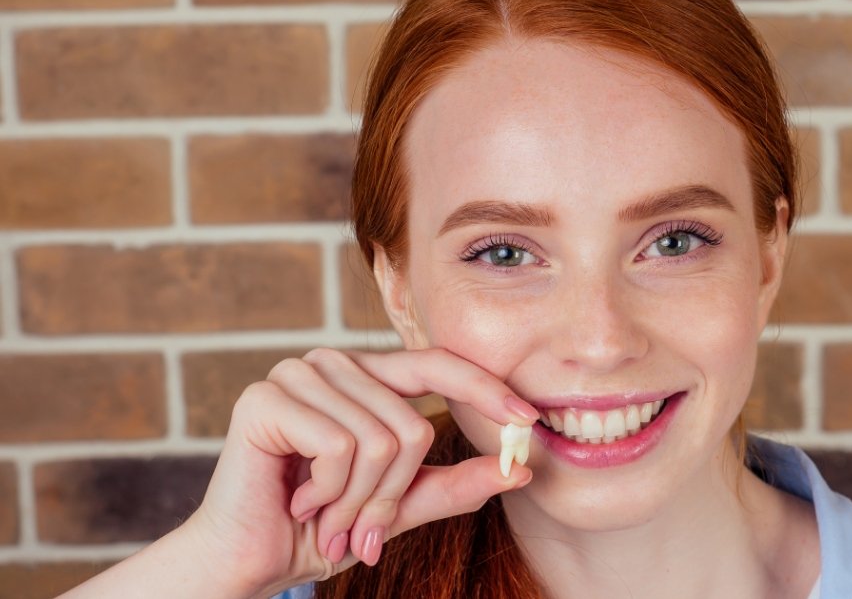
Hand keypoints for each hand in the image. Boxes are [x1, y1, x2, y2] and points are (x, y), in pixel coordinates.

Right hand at [181, 347, 538, 597]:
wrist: (248, 561)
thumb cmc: (321, 529)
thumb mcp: (400, 507)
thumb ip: (455, 484)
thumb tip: (520, 468)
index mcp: (366, 377)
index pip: (438, 364)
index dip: (486, 389)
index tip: (529, 421)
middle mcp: (334, 364)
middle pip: (412, 424)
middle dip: (391, 496)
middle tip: (359, 530)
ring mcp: (298, 374)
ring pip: (380, 440)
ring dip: (357, 502)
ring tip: (325, 517)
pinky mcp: (266, 397)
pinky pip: (340, 446)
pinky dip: (330, 492)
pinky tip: (300, 499)